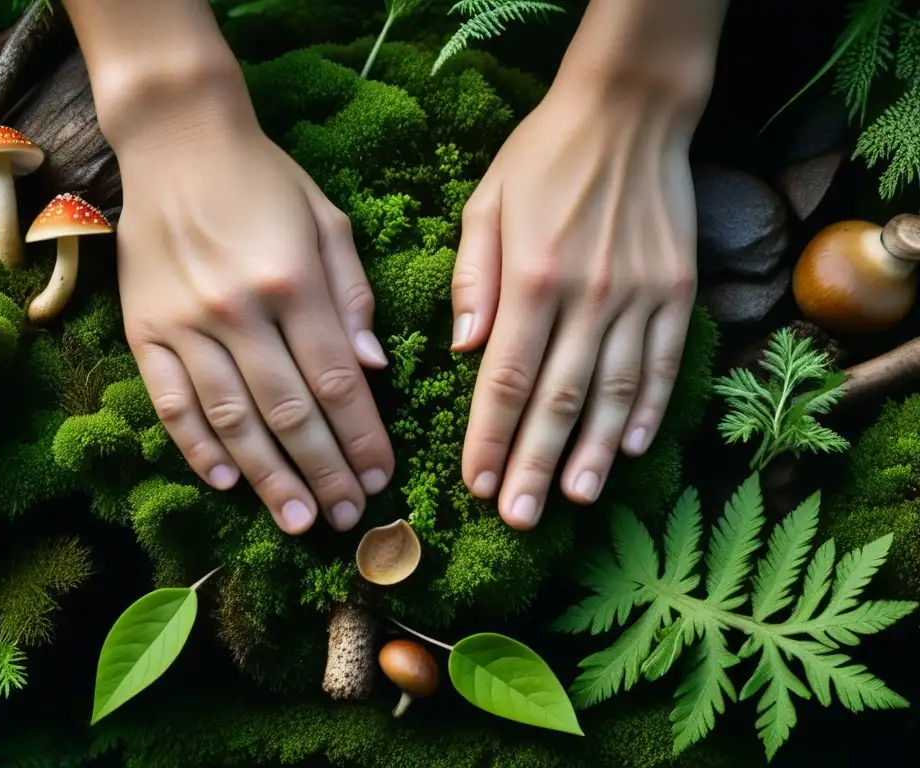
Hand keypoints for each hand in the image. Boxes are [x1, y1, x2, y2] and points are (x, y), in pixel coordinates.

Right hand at [112, 113, 394, 534]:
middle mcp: (240, 310)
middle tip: (347, 517)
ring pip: (232, 419)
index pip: (338, 382)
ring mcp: (185, 324)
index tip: (381, 478)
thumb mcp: (328, 222)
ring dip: (268, 477)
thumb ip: (353, 295)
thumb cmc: (266, 182)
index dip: (362, 438)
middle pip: (290, 412)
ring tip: (296, 520)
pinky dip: (197, 446)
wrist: (177, 142)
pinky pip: (171, 402)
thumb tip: (373, 370)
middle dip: (324, 472)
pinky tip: (225, 481)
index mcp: (294, 282)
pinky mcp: (144, 329)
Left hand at [451, 80, 699, 529]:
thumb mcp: (486, 203)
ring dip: (591, 452)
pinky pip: (663, 363)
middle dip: (534, 465)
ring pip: (613, 392)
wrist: (629, 110)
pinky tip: (631, 448)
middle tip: (519, 519)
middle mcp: (587, 296)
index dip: (490, 438)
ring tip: (574, 499)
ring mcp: (639, 296)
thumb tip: (463, 348)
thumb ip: (473, 279)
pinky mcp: (677, 290)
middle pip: (556, 400)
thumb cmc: (544, 156)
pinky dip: (648, 409)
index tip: (476, 483)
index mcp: (532, 279)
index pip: (504, 379)